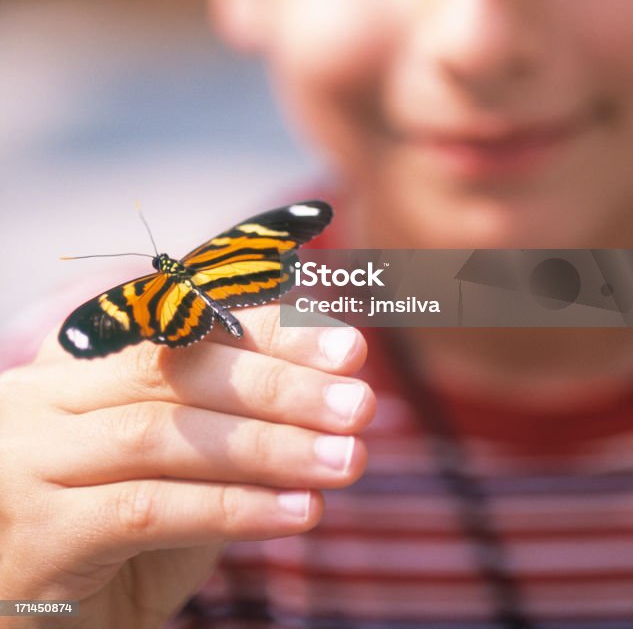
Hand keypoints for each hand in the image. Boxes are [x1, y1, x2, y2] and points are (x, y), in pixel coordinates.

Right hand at [0, 310, 373, 628]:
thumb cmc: (111, 545)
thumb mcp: (176, 471)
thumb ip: (228, 426)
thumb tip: (330, 386)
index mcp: (77, 364)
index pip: (182, 326)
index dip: (268, 331)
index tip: (348, 347)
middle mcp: (42, 398)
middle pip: (175, 371)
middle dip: (279, 385)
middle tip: (360, 403)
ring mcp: (29, 461)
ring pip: (166, 433)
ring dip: (269, 446)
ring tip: (347, 459)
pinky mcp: (39, 532)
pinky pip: (150, 509)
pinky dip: (234, 507)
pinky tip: (300, 512)